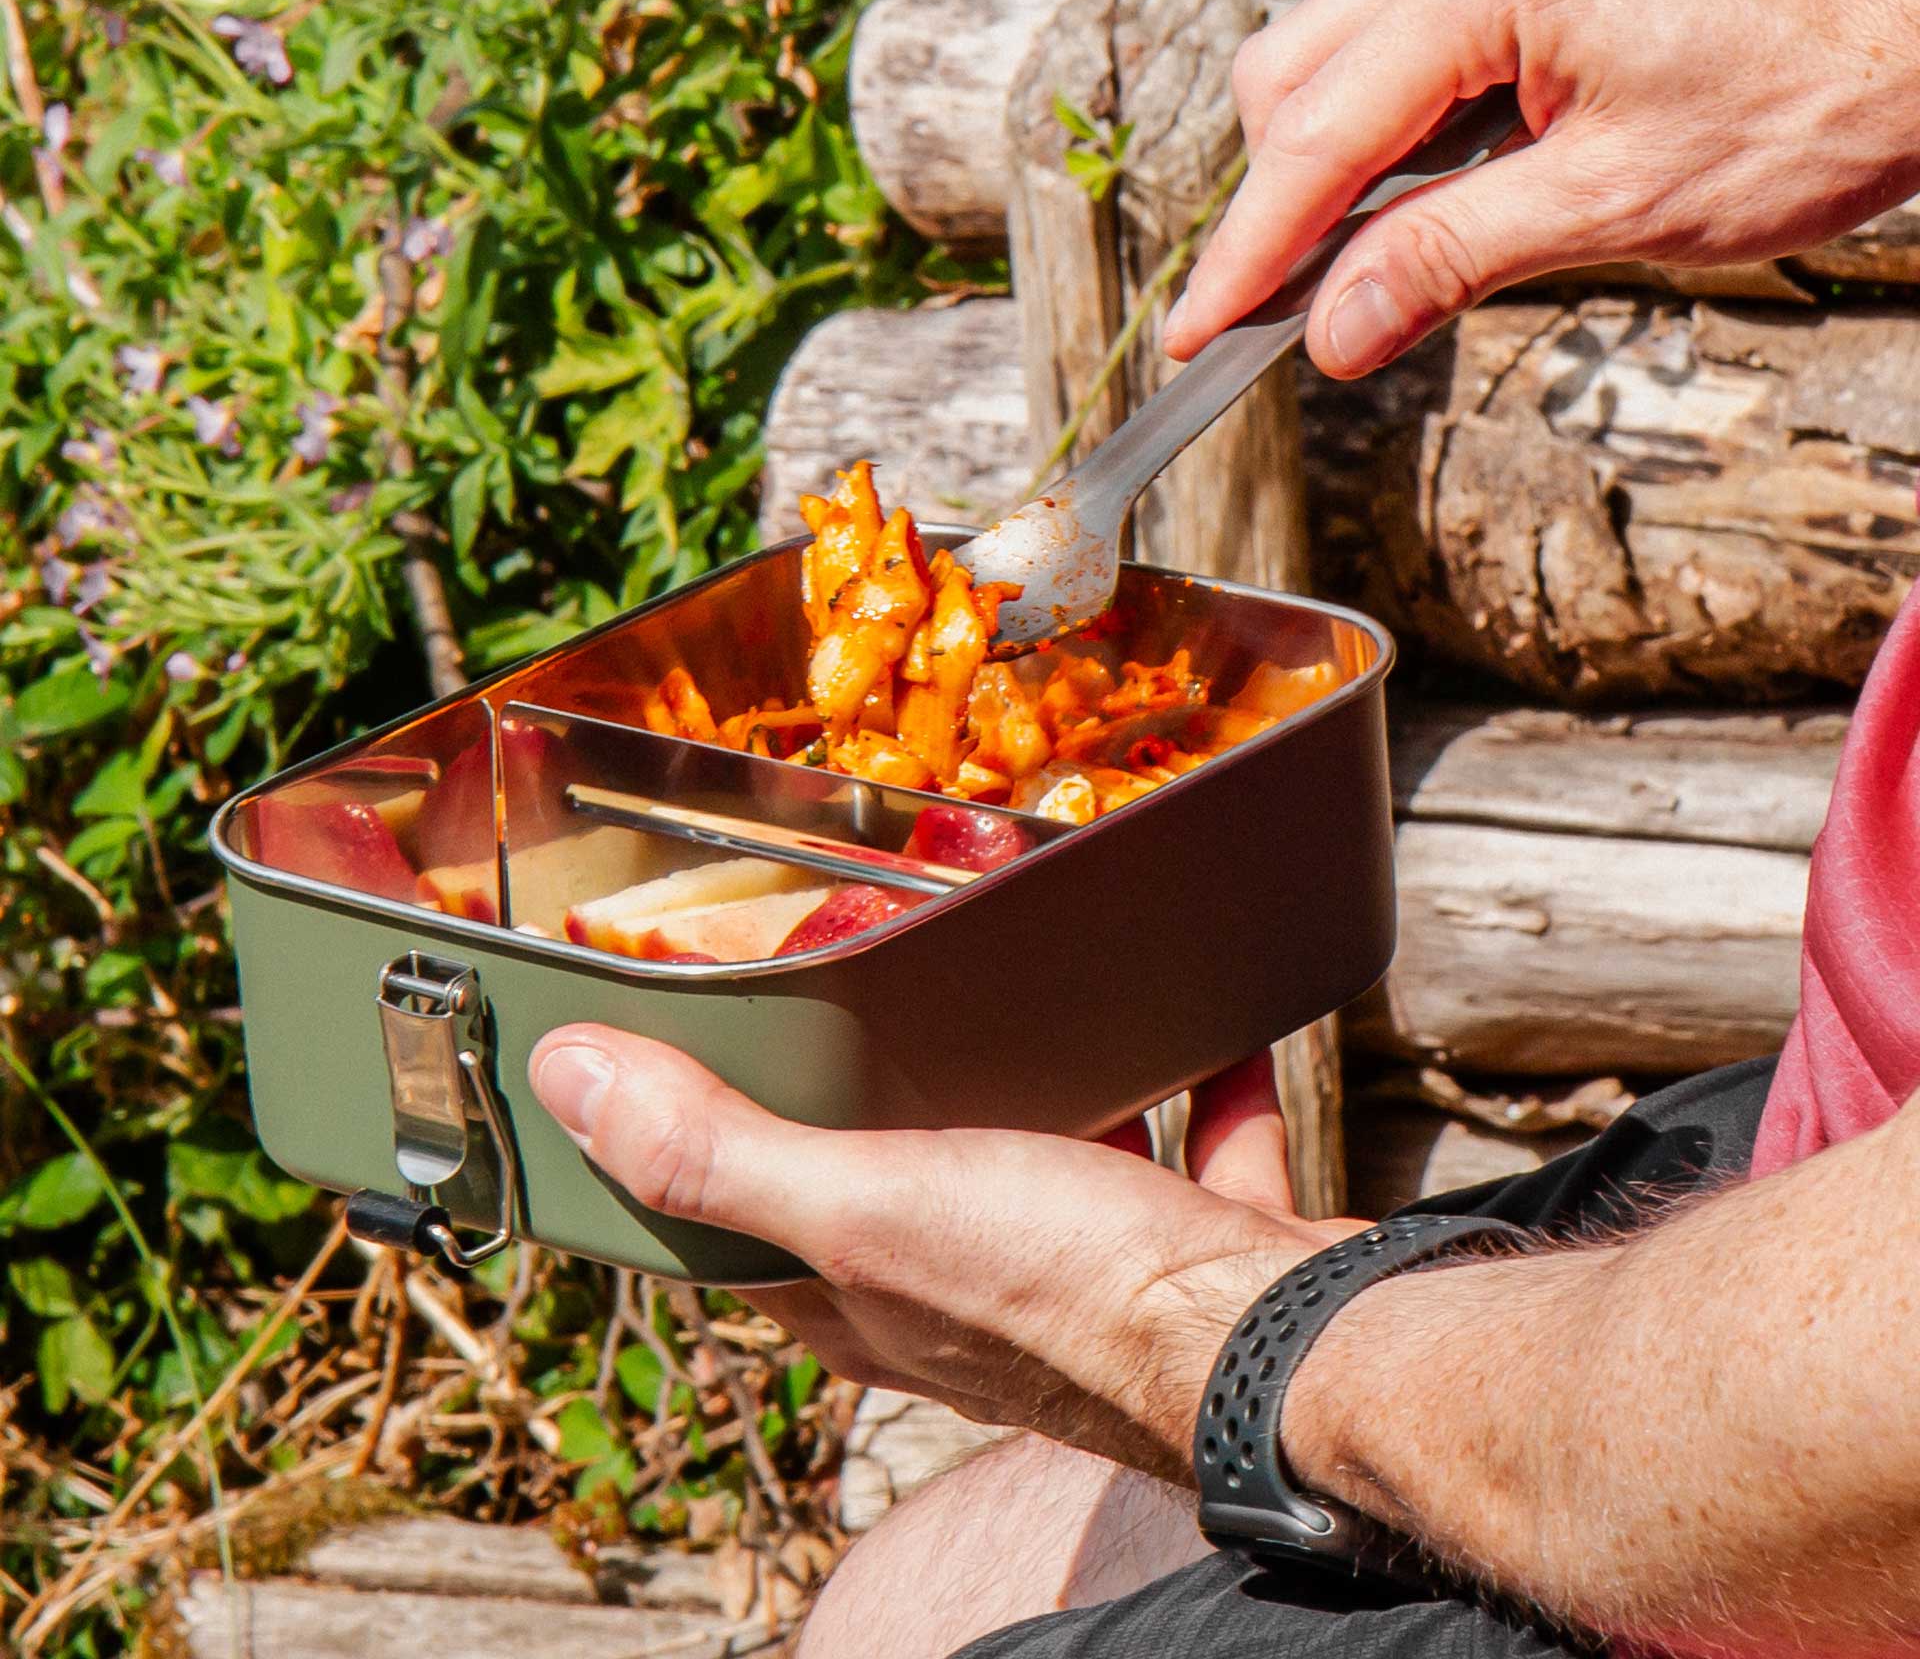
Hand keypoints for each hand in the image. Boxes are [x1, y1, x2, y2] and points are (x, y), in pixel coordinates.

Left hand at [528, 1034, 1365, 1483]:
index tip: (678, 1042)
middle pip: (892, 1177)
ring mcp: (1083, 1265)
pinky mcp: (1190, 1241)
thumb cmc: (1065, 1295)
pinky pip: (1188, 1140)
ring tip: (1020, 983)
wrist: (1290, 1354)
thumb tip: (569, 1078)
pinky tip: (1192, 1007)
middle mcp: (963, 1286)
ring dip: (1030, 1079)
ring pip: (1041, 1152)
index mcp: (863, 1290)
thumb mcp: (863, 1205)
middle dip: (872, 1089)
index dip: (696, 1139)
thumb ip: (719, 1150)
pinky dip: (1189, 1078)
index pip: (740, 1218)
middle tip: (858, 970)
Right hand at [1165, 0, 1919, 376]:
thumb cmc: (1799, 105)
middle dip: (1277, 206)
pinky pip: (1384, 51)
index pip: (1314, 137)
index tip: (1194, 338)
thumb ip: (1446, 263)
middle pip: (1286, 83)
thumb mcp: (1609, 210)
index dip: (1245, 253)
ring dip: (1326, 174)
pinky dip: (1378, 138)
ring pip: (1321, 65)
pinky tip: (1424, 197)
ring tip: (1379, 262)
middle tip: (1297, 317)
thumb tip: (1330, 335)